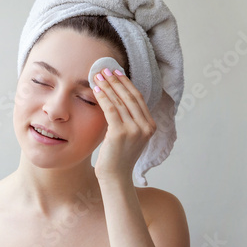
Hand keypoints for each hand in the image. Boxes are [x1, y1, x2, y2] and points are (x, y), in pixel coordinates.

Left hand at [91, 68, 156, 183]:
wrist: (115, 177)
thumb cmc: (118, 158)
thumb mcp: (129, 136)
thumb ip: (128, 120)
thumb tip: (116, 99)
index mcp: (150, 126)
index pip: (138, 98)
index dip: (126, 83)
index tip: (116, 72)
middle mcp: (146, 126)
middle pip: (130, 96)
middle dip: (116, 80)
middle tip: (105, 69)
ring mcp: (134, 130)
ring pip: (120, 101)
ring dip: (107, 86)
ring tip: (97, 76)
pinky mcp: (121, 133)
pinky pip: (111, 109)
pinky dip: (103, 97)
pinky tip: (96, 89)